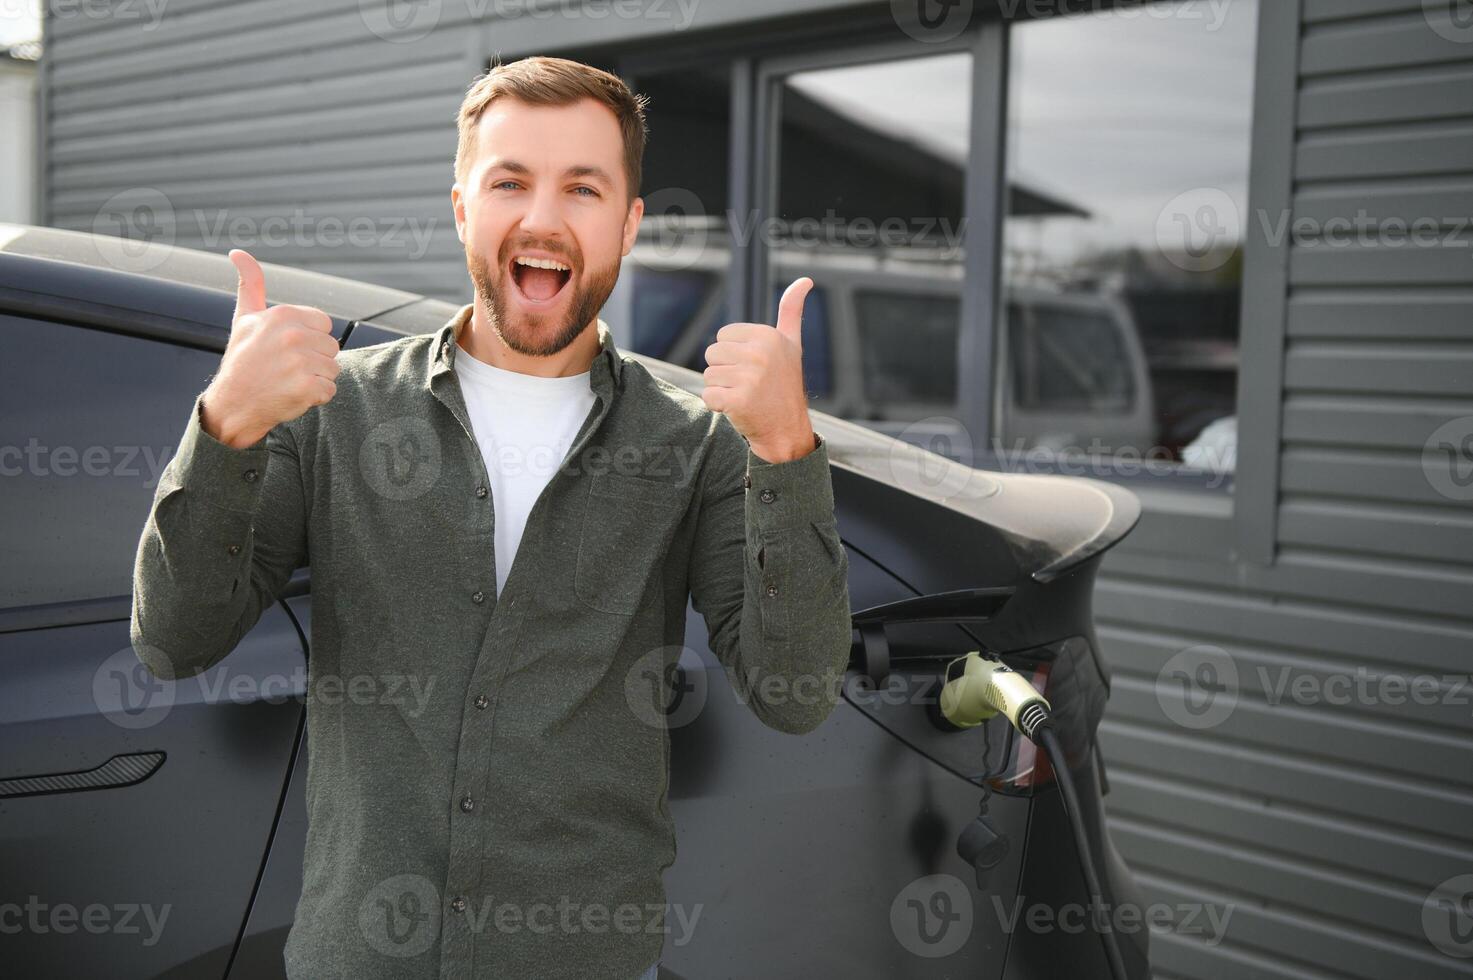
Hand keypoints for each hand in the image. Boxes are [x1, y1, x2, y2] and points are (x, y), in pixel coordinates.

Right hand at [200, 249, 340, 448]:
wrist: (232, 404)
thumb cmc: (242, 360)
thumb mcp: (245, 318)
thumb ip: (251, 284)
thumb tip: (238, 253)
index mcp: (284, 314)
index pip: (324, 324)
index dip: (309, 339)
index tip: (285, 348)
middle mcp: (294, 335)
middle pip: (331, 347)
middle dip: (314, 360)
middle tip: (284, 368)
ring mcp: (302, 362)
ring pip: (333, 369)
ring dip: (316, 379)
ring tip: (288, 380)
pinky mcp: (308, 388)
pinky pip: (330, 390)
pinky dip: (315, 397)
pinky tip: (292, 394)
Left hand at [700, 277, 817, 462]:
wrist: (787, 430)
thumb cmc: (785, 385)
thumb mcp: (791, 345)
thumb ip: (791, 311)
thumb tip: (805, 280)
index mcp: (768, 336)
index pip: (723, 336)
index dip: (733, 354)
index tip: (755, 367)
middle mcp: (760, 354)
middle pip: (712, 354)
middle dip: (724, 371)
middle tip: (748, 384)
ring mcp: (749, 378)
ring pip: (708, 375)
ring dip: (721, 389)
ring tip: (745, 396)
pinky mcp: (738, 400)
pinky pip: (708, 396)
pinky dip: (717, 406)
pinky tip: (738, 409)